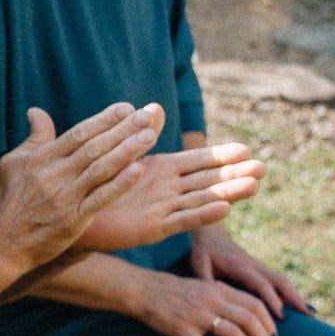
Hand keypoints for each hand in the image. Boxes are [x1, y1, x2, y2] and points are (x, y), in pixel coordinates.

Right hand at [0, 103, 163, 272]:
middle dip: (123, 129)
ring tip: (150, 136)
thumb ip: (33, 138)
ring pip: (100, 169)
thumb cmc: (7, 201)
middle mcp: (54, 175)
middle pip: (94, 147)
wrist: (2, 244)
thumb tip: (36, 111)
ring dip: (127, 151)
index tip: (127, 108)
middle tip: (147, 115)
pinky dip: (119, 185)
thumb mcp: (11, 163)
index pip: (79, 133)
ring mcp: (64, 198)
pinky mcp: (72, 220)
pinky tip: (138, 171)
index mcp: (41, 159)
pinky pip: (100, 199)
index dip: (104, 119)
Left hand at [77, 139, 260, 249]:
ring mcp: (162, 209)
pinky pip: (181, 220)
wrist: (71, 211)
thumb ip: (138, 134)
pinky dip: (202, 214)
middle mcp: (167, 190)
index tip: (246, 149)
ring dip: (227, 193)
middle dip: (234, 174)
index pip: (198, 161)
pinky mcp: (152, 228)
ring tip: (253, 185)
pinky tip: (224, 208)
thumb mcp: (119, 154)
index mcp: (161, 170)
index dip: (221, 156)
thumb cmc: (94, 182)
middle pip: (208, 180)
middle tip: (263, 168)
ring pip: (201, 199)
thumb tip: (155, 107)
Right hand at [129, 267, 278, 335]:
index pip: (255, 304)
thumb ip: (223, 298)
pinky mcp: (182, 329)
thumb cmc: (172, 291)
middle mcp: (212, 300)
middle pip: (249, 319)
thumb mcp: (203, 287)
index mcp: (219, 289)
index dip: (269, 322)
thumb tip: (244, 315)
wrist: (142, 289)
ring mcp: (197, 315)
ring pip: (232, 333)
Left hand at [188, 220, 309, 315]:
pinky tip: (299, 306)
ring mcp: (259, 267)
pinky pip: (279, 281)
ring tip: (310, 313)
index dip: (271, 298)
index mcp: (240, 266)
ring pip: (283, 280)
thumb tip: (213, 302)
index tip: (281, 314)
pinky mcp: (260, 270)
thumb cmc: (203, 250)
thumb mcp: (198, 264)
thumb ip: (205, 281)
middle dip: (294, 297)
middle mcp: (254, 266)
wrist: (211, 232)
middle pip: (280, 280)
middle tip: (307, 316)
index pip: (260, 283)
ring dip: (296, 295)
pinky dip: (291, 292)